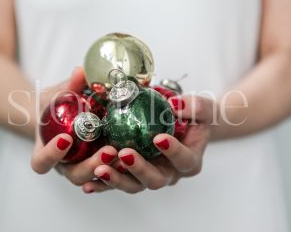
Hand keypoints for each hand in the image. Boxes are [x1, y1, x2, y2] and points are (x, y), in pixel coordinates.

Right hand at [30, 67, 119, 187]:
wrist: (61, 113)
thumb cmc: (55, 105)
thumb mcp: (56, 94)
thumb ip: (68, 86)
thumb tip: (81, 71)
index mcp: (46, 151)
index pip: (41, 162)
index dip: (51, 155)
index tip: (66, 138)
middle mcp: (64, 164)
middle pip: (74, 175)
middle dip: (91, 166)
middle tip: (109, 151)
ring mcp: (82, 167)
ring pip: (95, 178)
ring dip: (110, 169)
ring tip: (126, 155)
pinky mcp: (100, 166)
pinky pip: (109, 174)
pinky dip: (121, 169)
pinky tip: (135, 157)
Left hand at [82, 95, 215, 193]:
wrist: (185, 124)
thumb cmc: (195, 117)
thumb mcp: (202, 108)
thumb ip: (195, 107)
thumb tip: (175, 105)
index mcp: (189, 160)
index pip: (184, 160)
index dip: (173, 152)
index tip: (159, 138)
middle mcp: (169, 172)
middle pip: (155, 180)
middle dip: (139, 169)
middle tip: (125, 154)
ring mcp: (149, 175)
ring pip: (134, 185)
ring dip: (116, 178)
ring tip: (100, 168)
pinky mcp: (132, 174)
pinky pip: (117, 182)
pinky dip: (102, 185)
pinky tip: (88, 183)